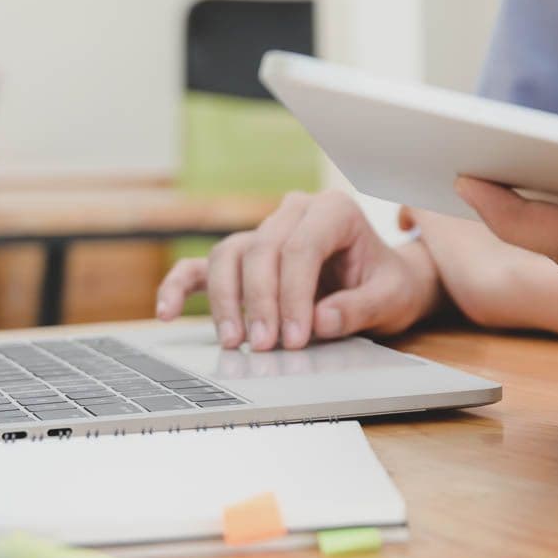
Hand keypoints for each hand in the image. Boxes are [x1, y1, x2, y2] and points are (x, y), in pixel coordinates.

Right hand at [155, 191, 441, 349]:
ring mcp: (265, 231)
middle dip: (260, 303)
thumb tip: (319, 320)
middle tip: (266, 347)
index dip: (293, 295)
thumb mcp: (391, 299)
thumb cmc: (388, 286)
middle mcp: (295, 211)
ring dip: (227, 300)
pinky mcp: (245, 257)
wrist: (384, 282)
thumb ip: (360, 308)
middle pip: (261, 250)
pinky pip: (202, 266)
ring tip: (234, 342)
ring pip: (229, 255)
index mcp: (335, 210)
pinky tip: (167, 313)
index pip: (300, 247)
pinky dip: (180, 286)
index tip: (294, 339)